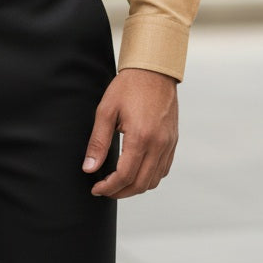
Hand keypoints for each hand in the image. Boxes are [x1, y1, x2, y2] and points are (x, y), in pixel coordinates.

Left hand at [81, 68, 177, 198]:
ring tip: (118, 183)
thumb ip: (98, 142)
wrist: (154, 70)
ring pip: (154, 180)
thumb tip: (89, 168)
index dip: (109, 187)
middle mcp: (159, 144)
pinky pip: (163, 169)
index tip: (96, 189)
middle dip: (120, 192)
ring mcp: (169, 144)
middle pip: (141, 184)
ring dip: (135, 187)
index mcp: (141, 137)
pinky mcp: (173, 141)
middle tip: (104, 189)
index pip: (125, 176)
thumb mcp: (106, 111)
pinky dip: (149, 177)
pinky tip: (136, 172)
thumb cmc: (128, 87)